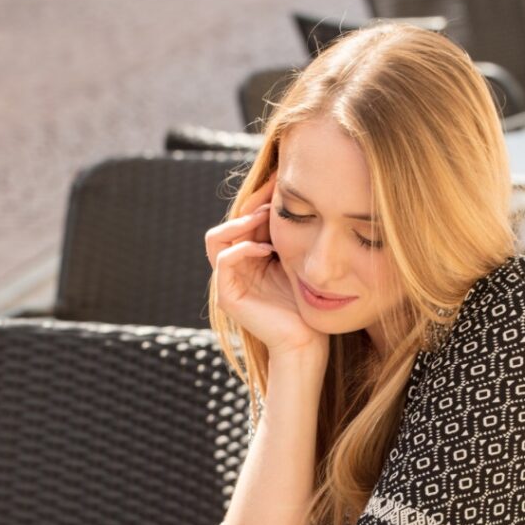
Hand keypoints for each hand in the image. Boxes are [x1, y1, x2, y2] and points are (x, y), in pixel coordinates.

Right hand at [206, 175, 326, 358]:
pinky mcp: (227, 296)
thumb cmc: (308, 303)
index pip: (242, 218)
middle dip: (250, 206)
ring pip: (216, 237)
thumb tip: (294, 196)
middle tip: (274, 197)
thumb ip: (288, 234)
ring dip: (239, 223)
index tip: (280, 183)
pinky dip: (241, 248)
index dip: (258, 199)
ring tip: (264, 219)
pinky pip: (223, 260)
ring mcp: (228, 282)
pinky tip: (266, 248)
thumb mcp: (298, 258)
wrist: (306, 341)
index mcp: (249, 258)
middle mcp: (235, 268)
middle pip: (228, 223)